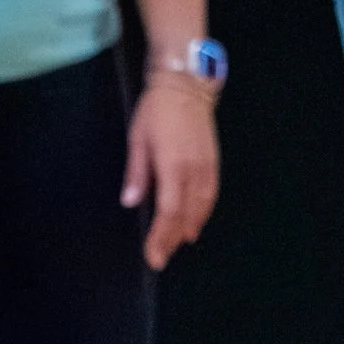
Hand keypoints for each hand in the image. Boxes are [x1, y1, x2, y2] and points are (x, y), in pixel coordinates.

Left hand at [123, 73, 219, 268]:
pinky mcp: (214, 162)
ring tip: (176, 245)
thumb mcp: (138, 138)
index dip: (161, 236)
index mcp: (173, 164)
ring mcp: (207, 166)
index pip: (168, 210)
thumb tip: (130, 202)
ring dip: (188, 228)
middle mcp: (193, 169)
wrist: (187, 86)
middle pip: (186, 214)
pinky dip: (203, 213)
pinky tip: (194, 224)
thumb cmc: (157, 110)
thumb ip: (137, 172)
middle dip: (172, 239)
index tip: (153, 256)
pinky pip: (210, 195)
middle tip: (160, 257)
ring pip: (201, 208)